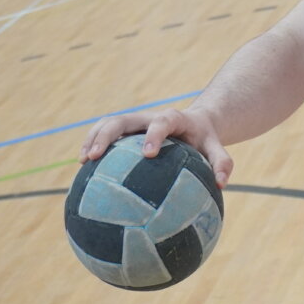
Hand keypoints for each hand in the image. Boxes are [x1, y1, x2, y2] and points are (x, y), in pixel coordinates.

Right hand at [78, 107, 233, 188]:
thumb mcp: (216, 149)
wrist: (195, 124)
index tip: (148, 154)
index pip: (162, 122)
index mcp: (173, 119)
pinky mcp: (125, 131)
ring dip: (92, 139)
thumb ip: (222, 163)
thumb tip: (221, 185)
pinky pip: (104, 136)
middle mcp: (149, 118)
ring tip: (82, 162)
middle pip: (123, 119)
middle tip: (94, 156)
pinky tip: (83, 173)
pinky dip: (92, 148)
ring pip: (108, 124)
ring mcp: (134, 123)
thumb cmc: (204, 140)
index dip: (154, 135)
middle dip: (107, 135)